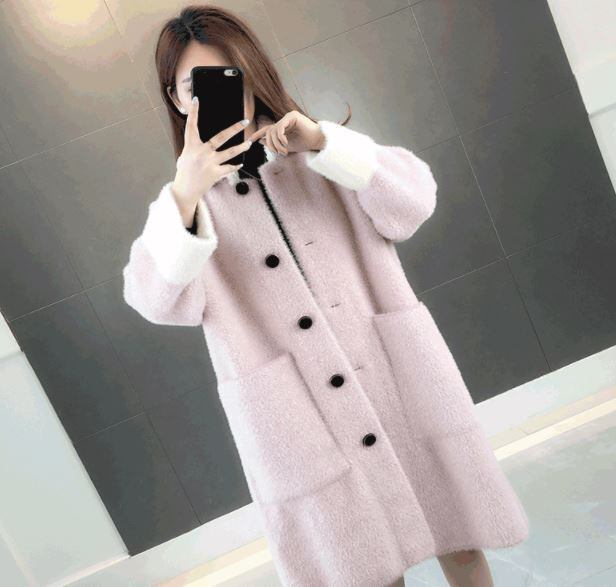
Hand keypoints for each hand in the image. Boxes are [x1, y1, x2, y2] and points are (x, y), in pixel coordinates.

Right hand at [173, 96, 251, 223]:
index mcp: (191, 146)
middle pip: (220, 137)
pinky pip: (229, 167)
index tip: (196, 100)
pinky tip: (240, 163)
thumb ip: (197, 146)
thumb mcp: (187, 156)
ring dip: (241, 147)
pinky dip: (235, 166)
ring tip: (249, 142)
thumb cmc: (186, 172)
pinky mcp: (215, 173)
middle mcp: (201, 152)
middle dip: (234, 128)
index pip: (191, 125)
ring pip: (230, 152)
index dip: (193, 112)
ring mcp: (209, 163)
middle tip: (245, 120)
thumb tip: (211, 140)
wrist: (185, 191)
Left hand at [248, 110, 324, 156]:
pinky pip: (280, 127)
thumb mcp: (286, 146)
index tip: (249, 141)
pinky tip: (286, 143)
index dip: (257, 134)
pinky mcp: (292, 116)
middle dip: (270, 144)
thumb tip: (260, 141)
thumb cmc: (305, 144)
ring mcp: (288, 117)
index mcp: (282, 127)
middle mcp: (284, 120)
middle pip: (268, 132)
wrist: (318, 142)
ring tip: (284, 151)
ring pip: (273, 131)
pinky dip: (281, 137)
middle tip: (278, 153)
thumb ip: (274, 143)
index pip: (267, 129)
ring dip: (277, 144)